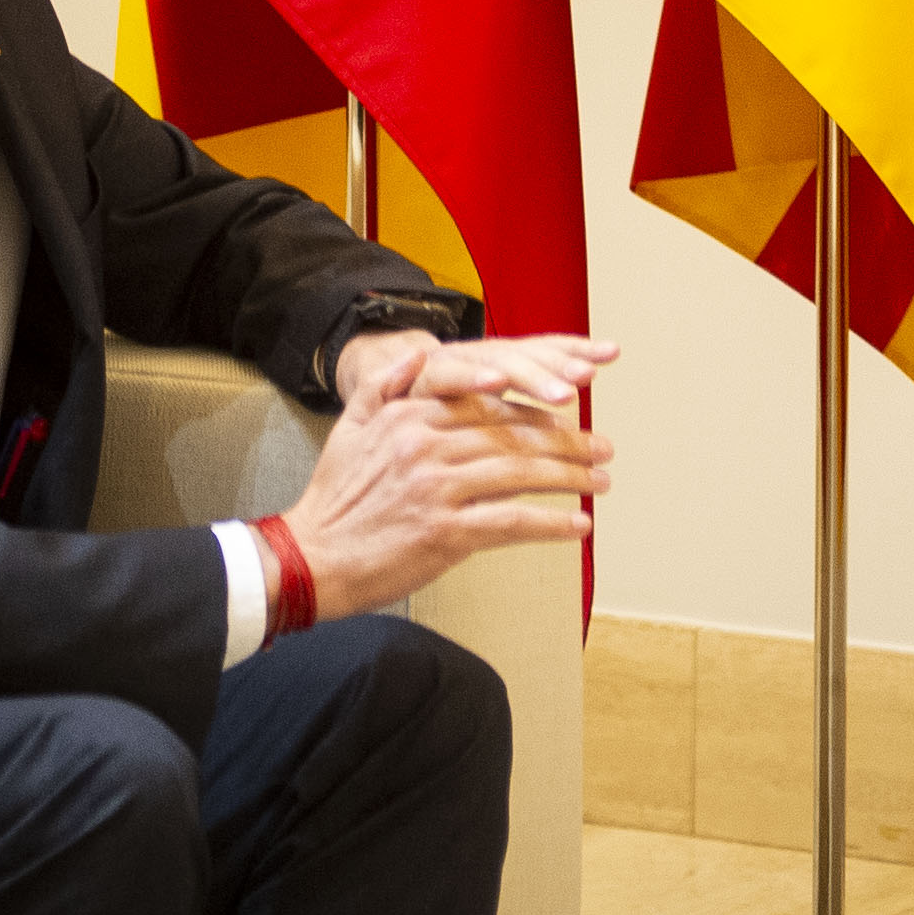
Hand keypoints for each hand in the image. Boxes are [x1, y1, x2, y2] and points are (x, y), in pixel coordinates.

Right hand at [283, 329, 616, 616]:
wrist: (311, 560)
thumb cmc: (333, 499)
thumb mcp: (349, 428)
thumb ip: (384, 387)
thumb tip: (418, 354)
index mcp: (411, 415)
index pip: (490, 405)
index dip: (535, 410)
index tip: (568, 416)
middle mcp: (428, 445)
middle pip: (514, 437)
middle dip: (566, 442)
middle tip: (602, 448)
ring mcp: (439, 489)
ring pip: (521, 475)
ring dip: (570, 478)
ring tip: (601, 482)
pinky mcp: (446, 533)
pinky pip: (512, 522)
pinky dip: (551, 524)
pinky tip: (578, 525)